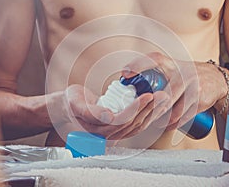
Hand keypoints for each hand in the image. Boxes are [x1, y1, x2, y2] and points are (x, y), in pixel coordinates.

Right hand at [47, 84, 164, 144]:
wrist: (66, 109)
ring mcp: (113, 132)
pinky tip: (154, 106)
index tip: (148, 95)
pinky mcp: (116, 128)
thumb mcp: (76, 103)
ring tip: (162, 98)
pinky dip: (146, 115)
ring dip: (151, 112)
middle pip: (133, 123)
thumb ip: (90, 111)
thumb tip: (109, 117)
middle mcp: (107, 134)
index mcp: (97, 128)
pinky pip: (134, 124)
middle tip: (161, 94)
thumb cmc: (70, 103)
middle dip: (149, 109)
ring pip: (136, 125)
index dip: (136, 108)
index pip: (122, 120)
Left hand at [122, 52, 227, 130]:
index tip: (126, 74)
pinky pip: (182, 118)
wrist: (216, 79)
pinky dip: (171, 125)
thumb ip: (153, 71)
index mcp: (172, 64)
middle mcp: (183, 74)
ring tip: (153, 121)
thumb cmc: (187, 75)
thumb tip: (128, 80)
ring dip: (160, 120)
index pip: (154, 59)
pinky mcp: (200, 101)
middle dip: (150, 109)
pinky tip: (166, 125)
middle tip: (140, 115)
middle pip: (162, 96)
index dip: (138, 65)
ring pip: (171, 111)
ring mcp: (193, 88)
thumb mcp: (172, 67)